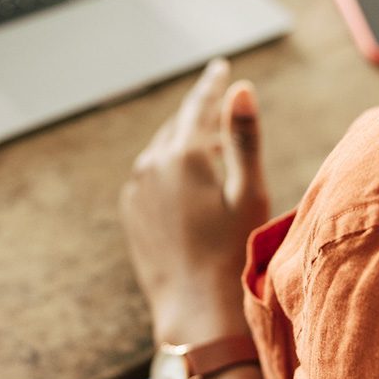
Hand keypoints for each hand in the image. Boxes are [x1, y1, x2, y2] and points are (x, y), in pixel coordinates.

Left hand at [119, 58, 269, 344]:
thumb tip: (240, 87)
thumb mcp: (248, 192)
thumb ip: (243, 136)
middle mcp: (152, 165)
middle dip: (199, 115)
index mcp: (183, 155)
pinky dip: (170, 168)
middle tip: (218, 102)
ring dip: (184, 142)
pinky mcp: (131, 211)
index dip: (212, 85)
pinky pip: (151, 175)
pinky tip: (189, 183)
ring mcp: (136, 189)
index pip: (199, 105)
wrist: (195, 311)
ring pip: (163, 150)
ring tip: (210, 146)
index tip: (220, 67)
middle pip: (179, 126)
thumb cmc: (232, 254)